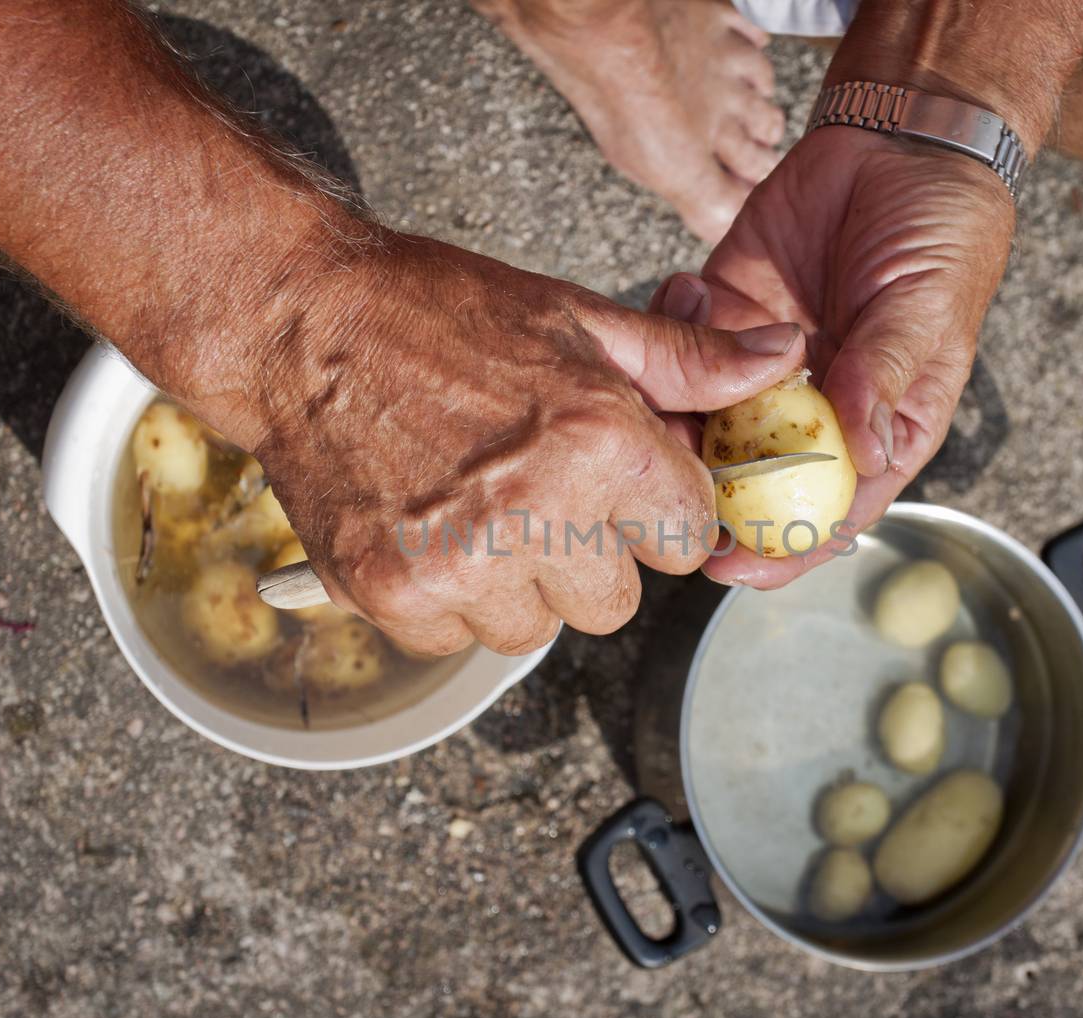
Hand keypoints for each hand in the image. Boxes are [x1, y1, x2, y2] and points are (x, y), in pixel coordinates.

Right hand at [191, 234, 803, 654]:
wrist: (298, 322)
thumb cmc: (439, 313)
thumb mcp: (578, 319)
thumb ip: (689, 361)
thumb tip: (784, 357)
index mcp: (601, 443)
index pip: (690, 538)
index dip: (658, 509)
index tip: (621, 484)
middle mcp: (537, 514)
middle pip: (617, 602)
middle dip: (592, 555)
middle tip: (538, 491)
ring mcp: (459, 565)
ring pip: (538, 629)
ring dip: (519, 585)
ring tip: (476, 508)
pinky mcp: (392, 595)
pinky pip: (457, 639)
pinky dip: (449, 598)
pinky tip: (428, 529)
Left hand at [656, 126, 1013, 587]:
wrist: (898, 140)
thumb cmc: (937, 231)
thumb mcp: (925, 305)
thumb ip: (886, 375)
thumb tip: (861, 453)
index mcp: (874, 428)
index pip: (827, 510)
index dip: (781, 547)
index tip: (729, 567)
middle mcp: (811, 408)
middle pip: (749, 478)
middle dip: (700, 487)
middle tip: (658, 478)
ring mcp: (762, 364)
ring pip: (701, 414)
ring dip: (672, 405)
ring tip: (662, 378)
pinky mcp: (723, 312)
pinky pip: (679, 340)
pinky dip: (669, 322)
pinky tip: (690, 287)